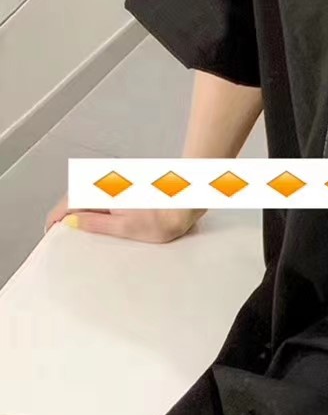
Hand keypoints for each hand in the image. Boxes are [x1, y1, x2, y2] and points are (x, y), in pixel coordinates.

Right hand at [44, 193, 203, 242]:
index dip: (56, 219)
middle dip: (67, 214)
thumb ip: (96, 224)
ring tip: (82, 228)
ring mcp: (116, 180)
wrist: (189, 201)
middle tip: (65, 234)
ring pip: (88, 193)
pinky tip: (103, 218)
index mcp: (101, 191)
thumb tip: (72, 223)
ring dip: (82, 209)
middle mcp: (106, 181)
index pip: (67, 204)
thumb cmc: (163, 217)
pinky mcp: (126, 183)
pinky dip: (97, 205)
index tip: (52, 233)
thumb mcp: (125, 228)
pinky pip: (103, 193)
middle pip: (75, 197)